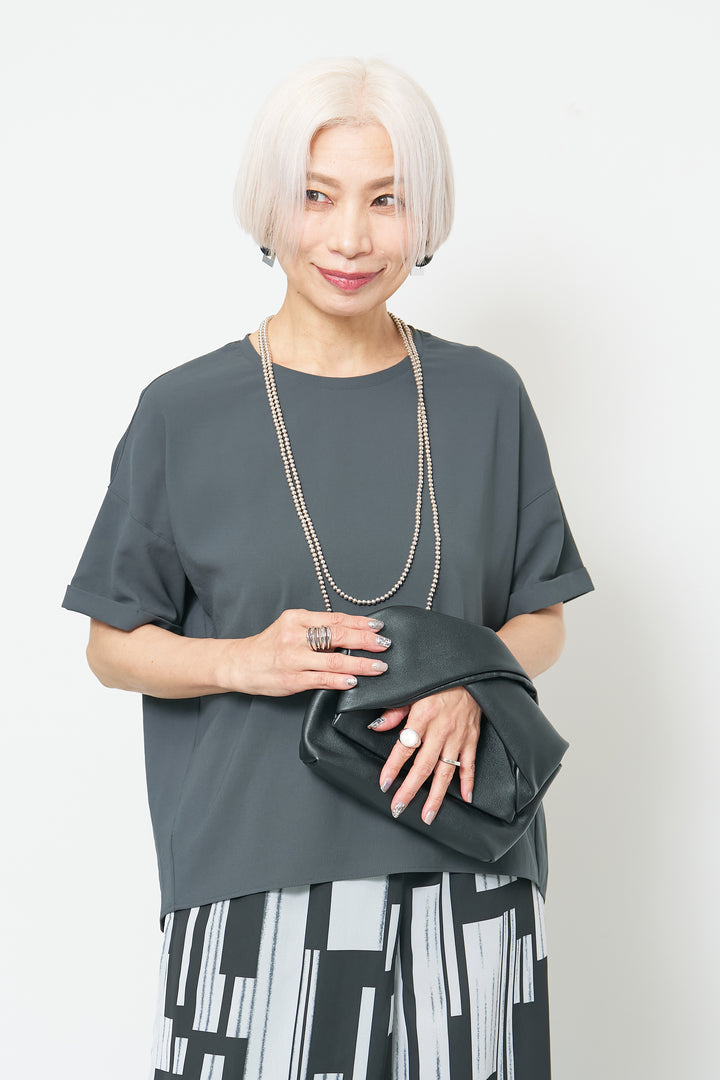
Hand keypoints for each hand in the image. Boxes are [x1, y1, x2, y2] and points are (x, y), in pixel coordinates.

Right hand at [226, 608, 390, 695]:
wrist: (239, 664)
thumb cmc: (269, 646)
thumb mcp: (290, 628)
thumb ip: (316, 628)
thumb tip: (352, 631)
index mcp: (296, 618)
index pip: (335, 619)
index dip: (359, 623)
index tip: (378, 626)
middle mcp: (294, 636)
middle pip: (337, 636)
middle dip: (365, 640)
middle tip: (385, 644)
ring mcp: (292, 659)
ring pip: (333, 660)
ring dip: (360, 664)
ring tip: (378, 666)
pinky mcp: (291, 680)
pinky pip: (321, 680)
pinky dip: (340, 680)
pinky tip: (354, 681)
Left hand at [370, 687, 480, 823]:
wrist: (470, 669)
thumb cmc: (438, 679)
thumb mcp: (413, 689)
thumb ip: (395, 710)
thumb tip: (377, 726)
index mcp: (423, 716)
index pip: (404, 747)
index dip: (393, 767)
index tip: (385, 784)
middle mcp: (441, 730)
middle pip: (423, 766)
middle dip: (410, 789)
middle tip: (399, 807)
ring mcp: (458, 736)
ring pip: (446, 772)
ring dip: (437, 796)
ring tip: (428, 815)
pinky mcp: (472, 737)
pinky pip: (470, 764)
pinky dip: (468, 781)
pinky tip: (466, 797)